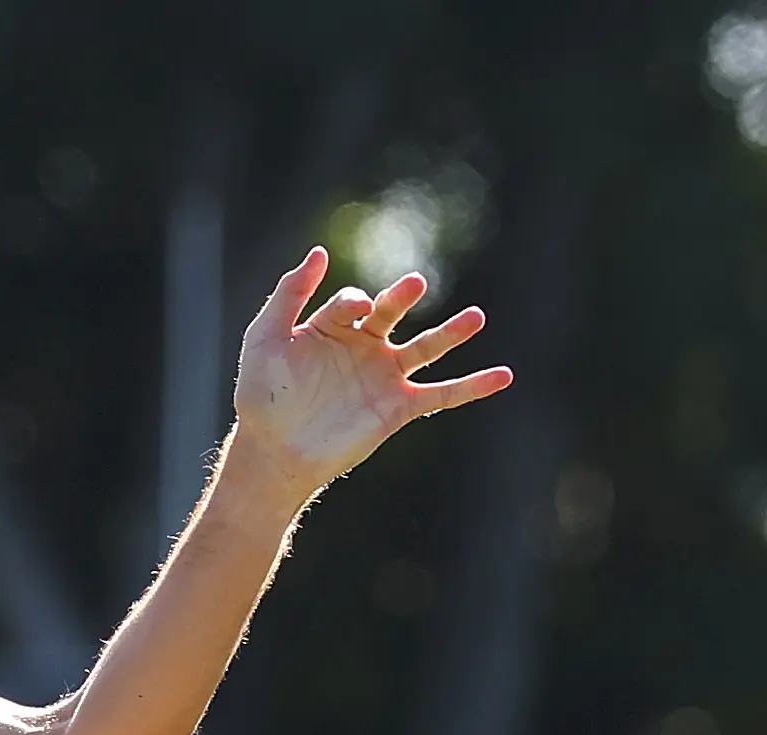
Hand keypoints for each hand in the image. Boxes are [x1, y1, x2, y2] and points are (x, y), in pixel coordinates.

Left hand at [231, 247, 511, 500]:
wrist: (273, 451)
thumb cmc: (262, 395)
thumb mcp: (266, 336)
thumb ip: (289, 294)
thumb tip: (321, 253)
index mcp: (333, 327)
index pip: (355, 302)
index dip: (355, 302)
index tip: (355, 311)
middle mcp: (364, 347)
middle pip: (393, 312)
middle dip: (403, 296)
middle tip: (414, 284)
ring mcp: (384, 377)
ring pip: (427, 347)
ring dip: (452, 332)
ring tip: (477, 318)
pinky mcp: (398, 408)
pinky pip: (443, 395)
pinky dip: (474, 386)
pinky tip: (504, 376)